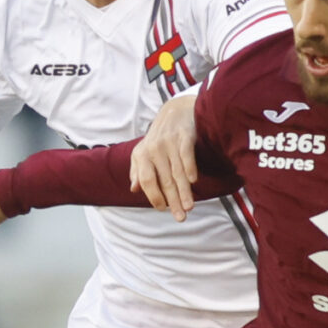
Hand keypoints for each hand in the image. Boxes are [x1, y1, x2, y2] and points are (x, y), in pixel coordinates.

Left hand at [130, 90, 199, 219]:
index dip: (154, 196)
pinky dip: (190, 167)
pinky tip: (193, 181)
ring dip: (184, 191)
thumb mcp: (143, 152)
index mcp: (142, 155)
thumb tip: (134, 189)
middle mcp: (154, 149)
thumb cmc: (158, 137)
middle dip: (173, 201)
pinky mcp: (184, 136)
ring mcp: (169, 142)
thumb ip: (138, 170)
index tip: (163, 209)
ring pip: (177, 172)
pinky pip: (186, 154)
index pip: (147, 181)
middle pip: (165, 180)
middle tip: (180, 217)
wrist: (175, 110)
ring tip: (189, 207)